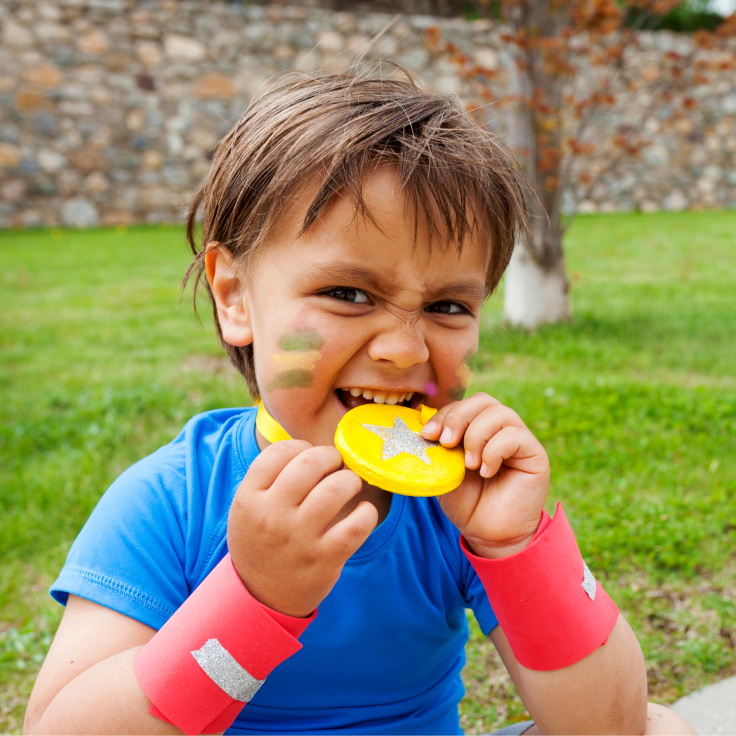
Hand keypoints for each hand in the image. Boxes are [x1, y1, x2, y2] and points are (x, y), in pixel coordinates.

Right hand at [227, 440, 377, 616]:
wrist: (261, 597)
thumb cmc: (261, 540)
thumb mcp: (248, 508)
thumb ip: (270, 477)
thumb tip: (312, 445)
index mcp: (249, 499)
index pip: (279, 452)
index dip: (301, 446)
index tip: (309, 456)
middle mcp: (271, 516)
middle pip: (310, 463)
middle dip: (331, 457)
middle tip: (336, 465)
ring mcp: (298, 539)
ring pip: (336, 488)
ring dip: (350, 480)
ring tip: (350, 486)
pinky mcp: (324, 559)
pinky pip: (357, 525)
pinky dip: (367, 513)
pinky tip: (363, 513)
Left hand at [421, 393, 548, 558]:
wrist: (488, 535)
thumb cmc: (467, 503)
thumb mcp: (444, 470)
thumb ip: (438, 447)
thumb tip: (422, 428)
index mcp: (479, 428)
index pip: (464, 405)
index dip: (445, 414)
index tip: (427, 434)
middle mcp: (501, 429)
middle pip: (482, 400)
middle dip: (458, 417)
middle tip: (445, 442)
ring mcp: (520, 439)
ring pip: (499, 413)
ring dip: (476, 436)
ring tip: (468, 464)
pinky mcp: (535, 454)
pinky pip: (515, 436)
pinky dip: (494, 451)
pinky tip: (486, 472)